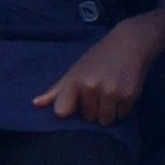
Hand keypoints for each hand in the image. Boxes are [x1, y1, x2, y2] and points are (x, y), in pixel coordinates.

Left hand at [33, 22, 160, 125]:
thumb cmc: (98, 58)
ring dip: (108, 112)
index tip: (75, 102)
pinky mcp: (129, 96)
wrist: (129, 43)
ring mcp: (111, 92)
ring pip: (105, 120)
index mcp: (75, 80)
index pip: (62, 111)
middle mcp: (91, 86)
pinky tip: (122, 93)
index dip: (69, 110)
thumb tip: (35, 104)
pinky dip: (122, 109)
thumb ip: (56, 90)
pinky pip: (122, 116)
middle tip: (100, 91)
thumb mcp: (75, 70)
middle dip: (94, 109)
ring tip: (111, 94)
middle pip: (88, 118)